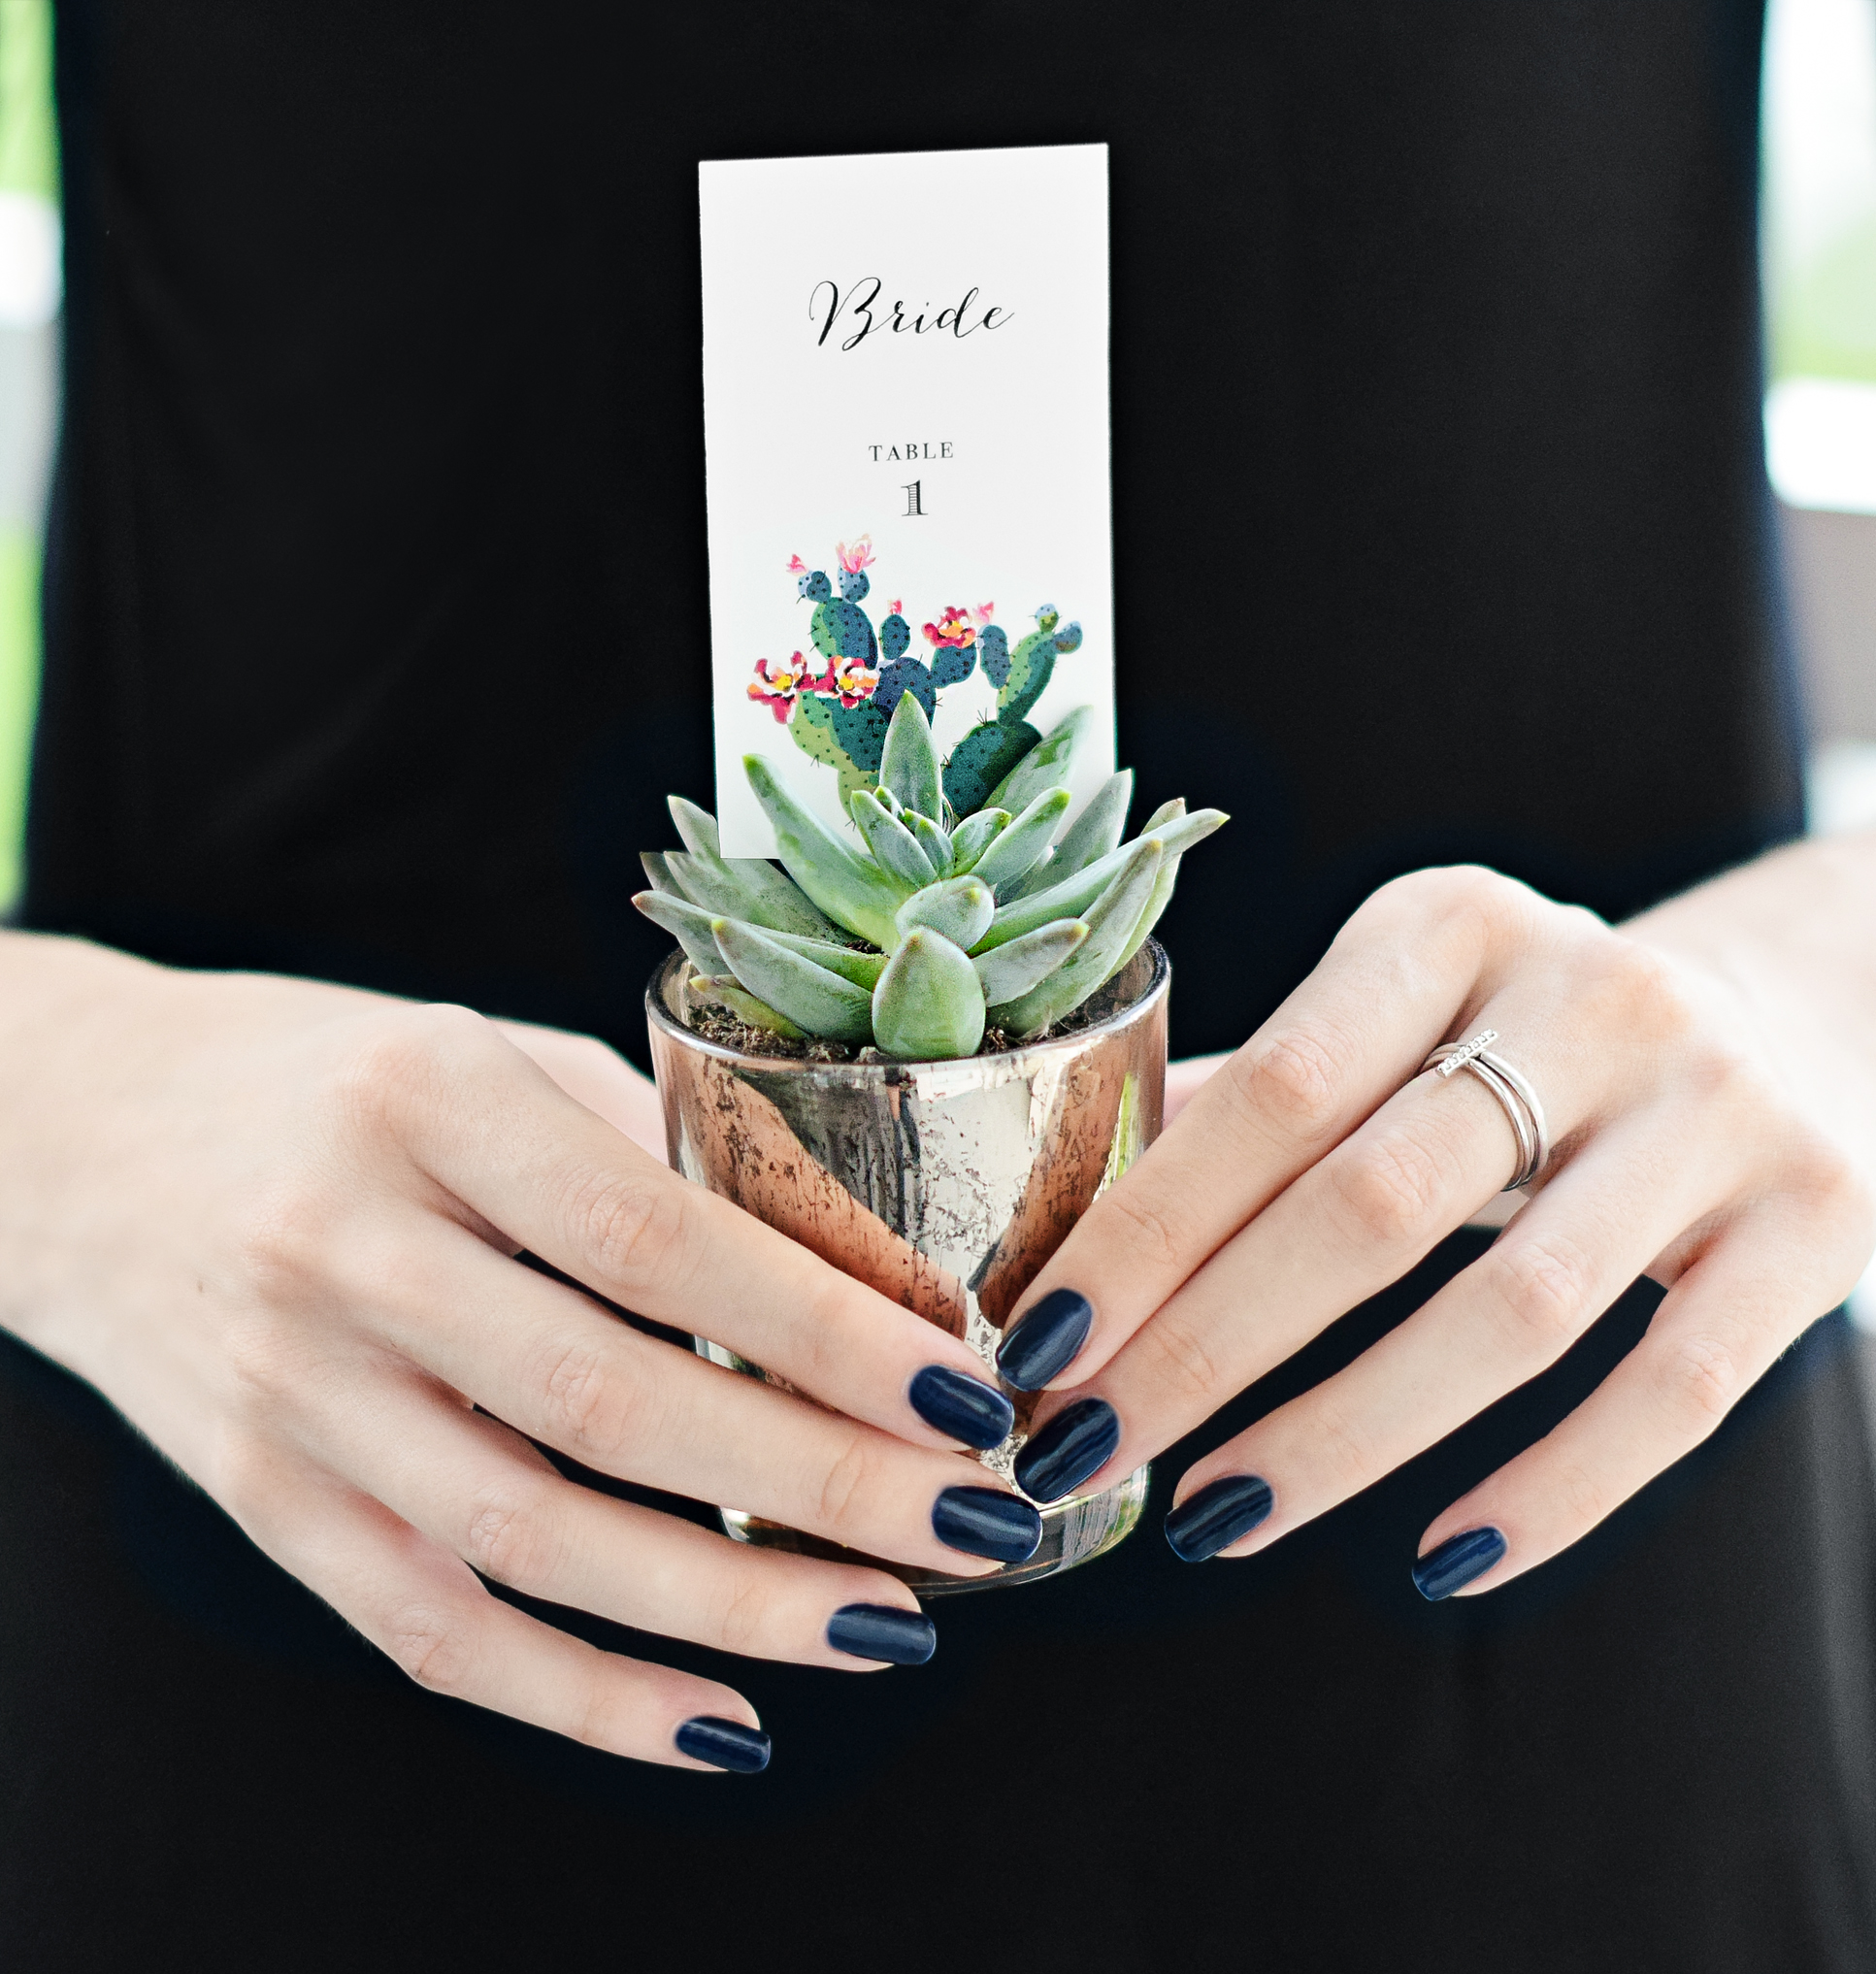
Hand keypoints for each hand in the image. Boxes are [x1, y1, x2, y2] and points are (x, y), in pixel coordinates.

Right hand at [0, 934, 1036, 1769]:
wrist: (80, 1139)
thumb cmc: (324, 1078)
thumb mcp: (480, 1055)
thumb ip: (638, 1149)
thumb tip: (846, 1266)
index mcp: (423, 1102)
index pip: (651, 1238)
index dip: (819, 1328)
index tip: (962, 1385)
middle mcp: (344, 1251)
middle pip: (611, 1405)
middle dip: (821, 1484)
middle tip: (978, 1516)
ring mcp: (293, 1391)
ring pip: (535, 1543)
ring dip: (734, 1607)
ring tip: (892, 1622)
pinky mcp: (263, 1500)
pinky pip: (434, 1631)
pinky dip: (587, 1697)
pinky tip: (723, 1720)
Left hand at [995, 863, 1874, 1595]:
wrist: (1789, 1017)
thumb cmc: (1524, 1037)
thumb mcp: (1399, 1010)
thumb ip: (1255, 1098)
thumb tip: (1068, 1226)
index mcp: (1448, 925)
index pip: (1272, 1091)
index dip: (1147, 1228)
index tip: (1043, 1341)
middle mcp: (1589, 994)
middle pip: (1371, 1206)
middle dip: (1205, 1347)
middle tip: (1082, 1448)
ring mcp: (1715, 1109)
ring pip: (1513, 1313)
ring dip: (1341, 1436)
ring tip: (1214, 1514)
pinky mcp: (1815, 1220)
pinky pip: (1674, 1392)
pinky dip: (1552, 1491)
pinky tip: (1438, 1558)